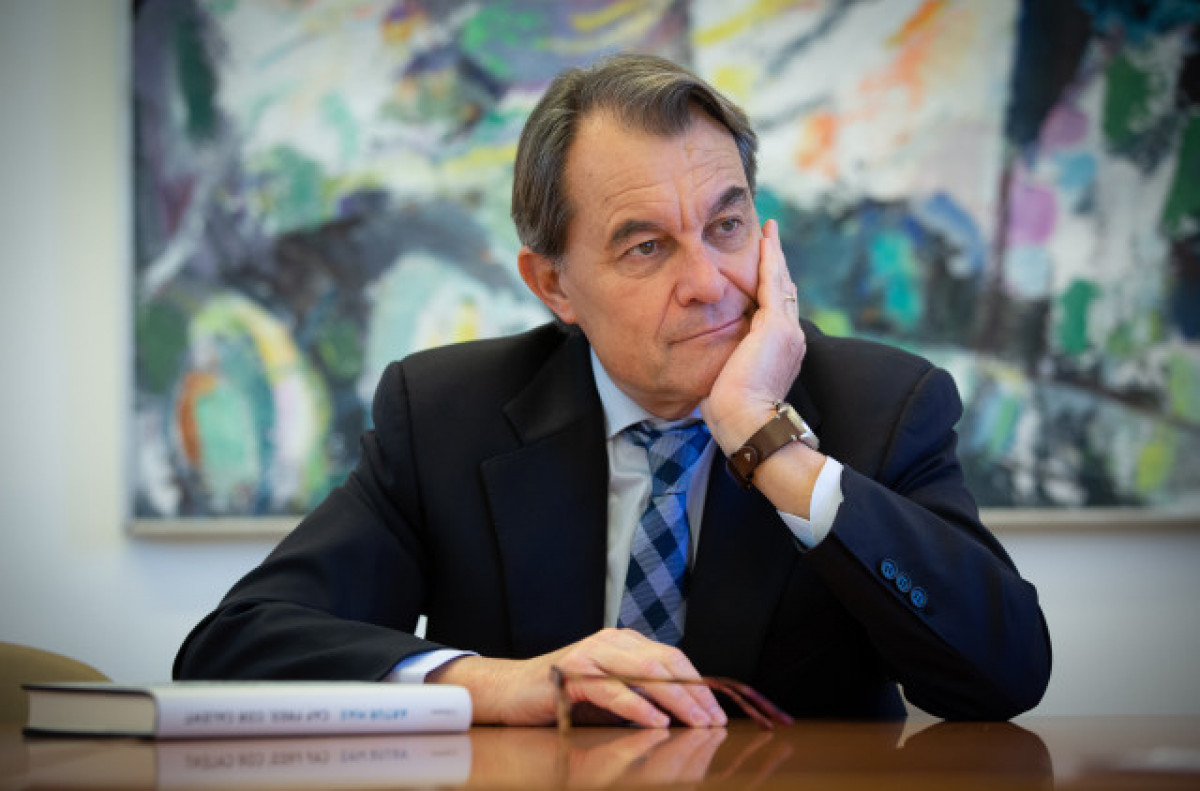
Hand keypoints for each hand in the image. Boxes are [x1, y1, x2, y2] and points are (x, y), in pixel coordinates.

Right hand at [428, 627, 726, 727]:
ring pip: (646, 672)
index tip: (717, 712)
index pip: (673, 658)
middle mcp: (611, 641)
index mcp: (624, 643)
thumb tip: (684, 717)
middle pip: (666, 663)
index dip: (698, 684)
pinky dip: (639, 707)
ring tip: (696, 724)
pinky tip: (656, 722)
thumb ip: (640, 697)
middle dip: (695, 694)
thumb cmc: (562, 698)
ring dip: (677, 701)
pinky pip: (613, 689)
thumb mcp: (609, 695)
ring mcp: (591, 653)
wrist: (510, 692)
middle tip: (714, 722)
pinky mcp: (572, 673)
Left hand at [701, 219, 806, 453]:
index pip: (776, 311)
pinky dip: (770, 258)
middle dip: (775, 264)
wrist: (747, 423)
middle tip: (769, 238)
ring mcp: (786, 330)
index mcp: (780, 352)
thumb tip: (708, 361)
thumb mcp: (729, 380)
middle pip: (783, 291)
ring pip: (780, 282)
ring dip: (773, 255)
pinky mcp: (775, 325)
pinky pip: (773, 282)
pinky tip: (766, 238)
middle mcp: (790, 337)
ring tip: (769, 231)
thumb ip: (726, 363)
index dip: (770, 288)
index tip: (763, 270)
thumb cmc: (732, 413)